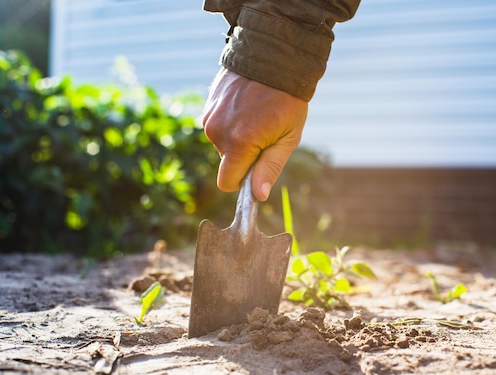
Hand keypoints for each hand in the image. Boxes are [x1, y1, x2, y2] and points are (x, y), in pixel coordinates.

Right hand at [202, 68, 307, 200]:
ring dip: (236, 138)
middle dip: (243, 156)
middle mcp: (218, 132)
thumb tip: (258, 196)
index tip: (257, 169)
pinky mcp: (207, 106)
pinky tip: (245, 106)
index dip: (242, 182)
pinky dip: (230, 122)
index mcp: (239, 144)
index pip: (227, 183)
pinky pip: (217, 126)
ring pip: (221, 144)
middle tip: (264, 132)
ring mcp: (209, 117)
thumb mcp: (287, 138)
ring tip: (256, 116)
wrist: (274, 57)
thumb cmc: (288, 100)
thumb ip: (270, 168)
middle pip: (226, 162)